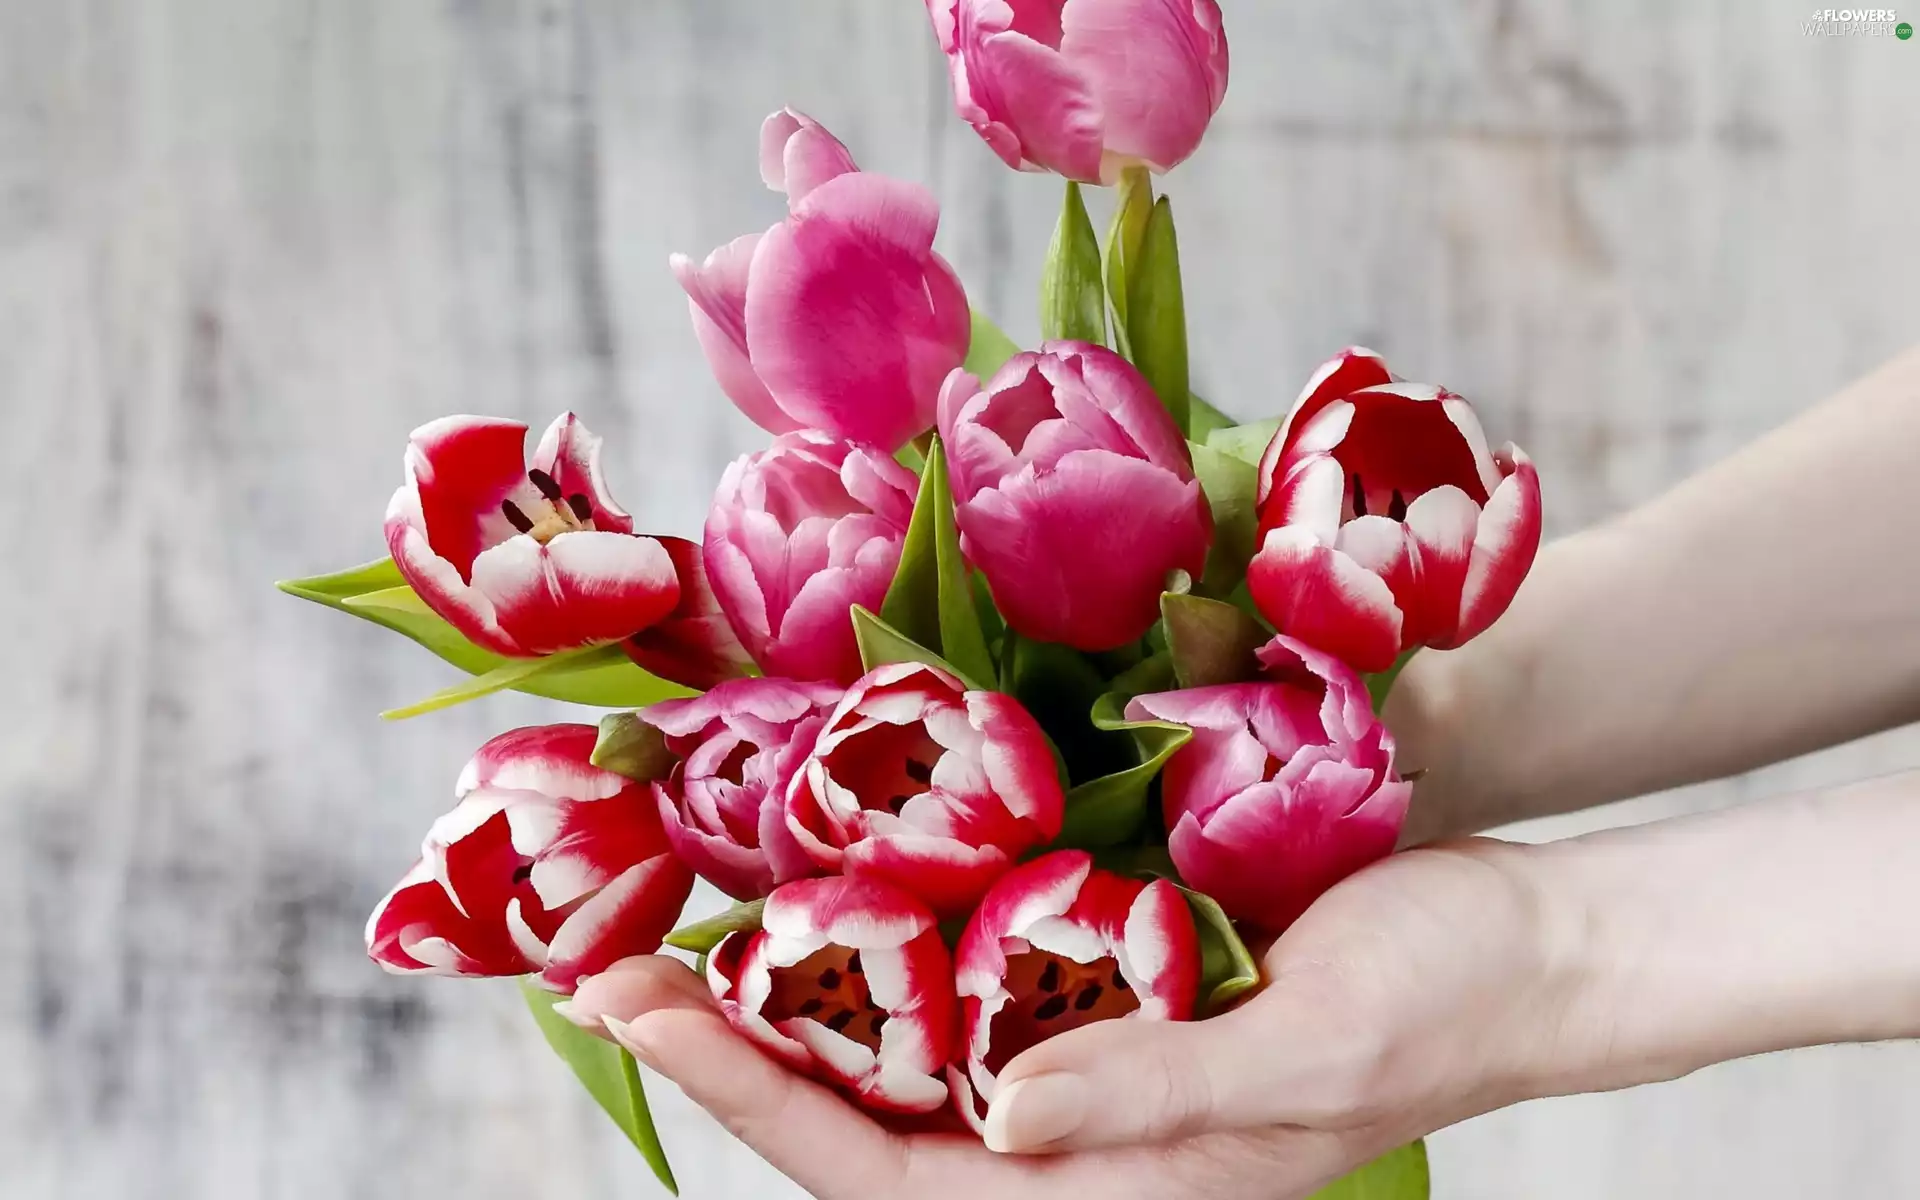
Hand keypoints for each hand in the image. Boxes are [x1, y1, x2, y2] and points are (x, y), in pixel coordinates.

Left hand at [568, 838, 1578, 1198]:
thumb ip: (1154, 1096)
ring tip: (675, 922)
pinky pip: (968, 965)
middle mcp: (1075, 1132)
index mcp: (1110, 1186)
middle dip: (730, 1046)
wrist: (1524, 934)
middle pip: (863, 1109)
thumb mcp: (1310, 1056)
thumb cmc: (1442, 1002)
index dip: (755, 1098)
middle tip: (605, 967)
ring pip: (902, 1041)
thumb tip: (992, 1121)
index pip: (889, 1172)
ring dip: (789, 988)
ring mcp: (1086, 1051)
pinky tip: (829, 870)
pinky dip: (887, 927)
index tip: (641, 1012)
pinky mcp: (1108, 973)